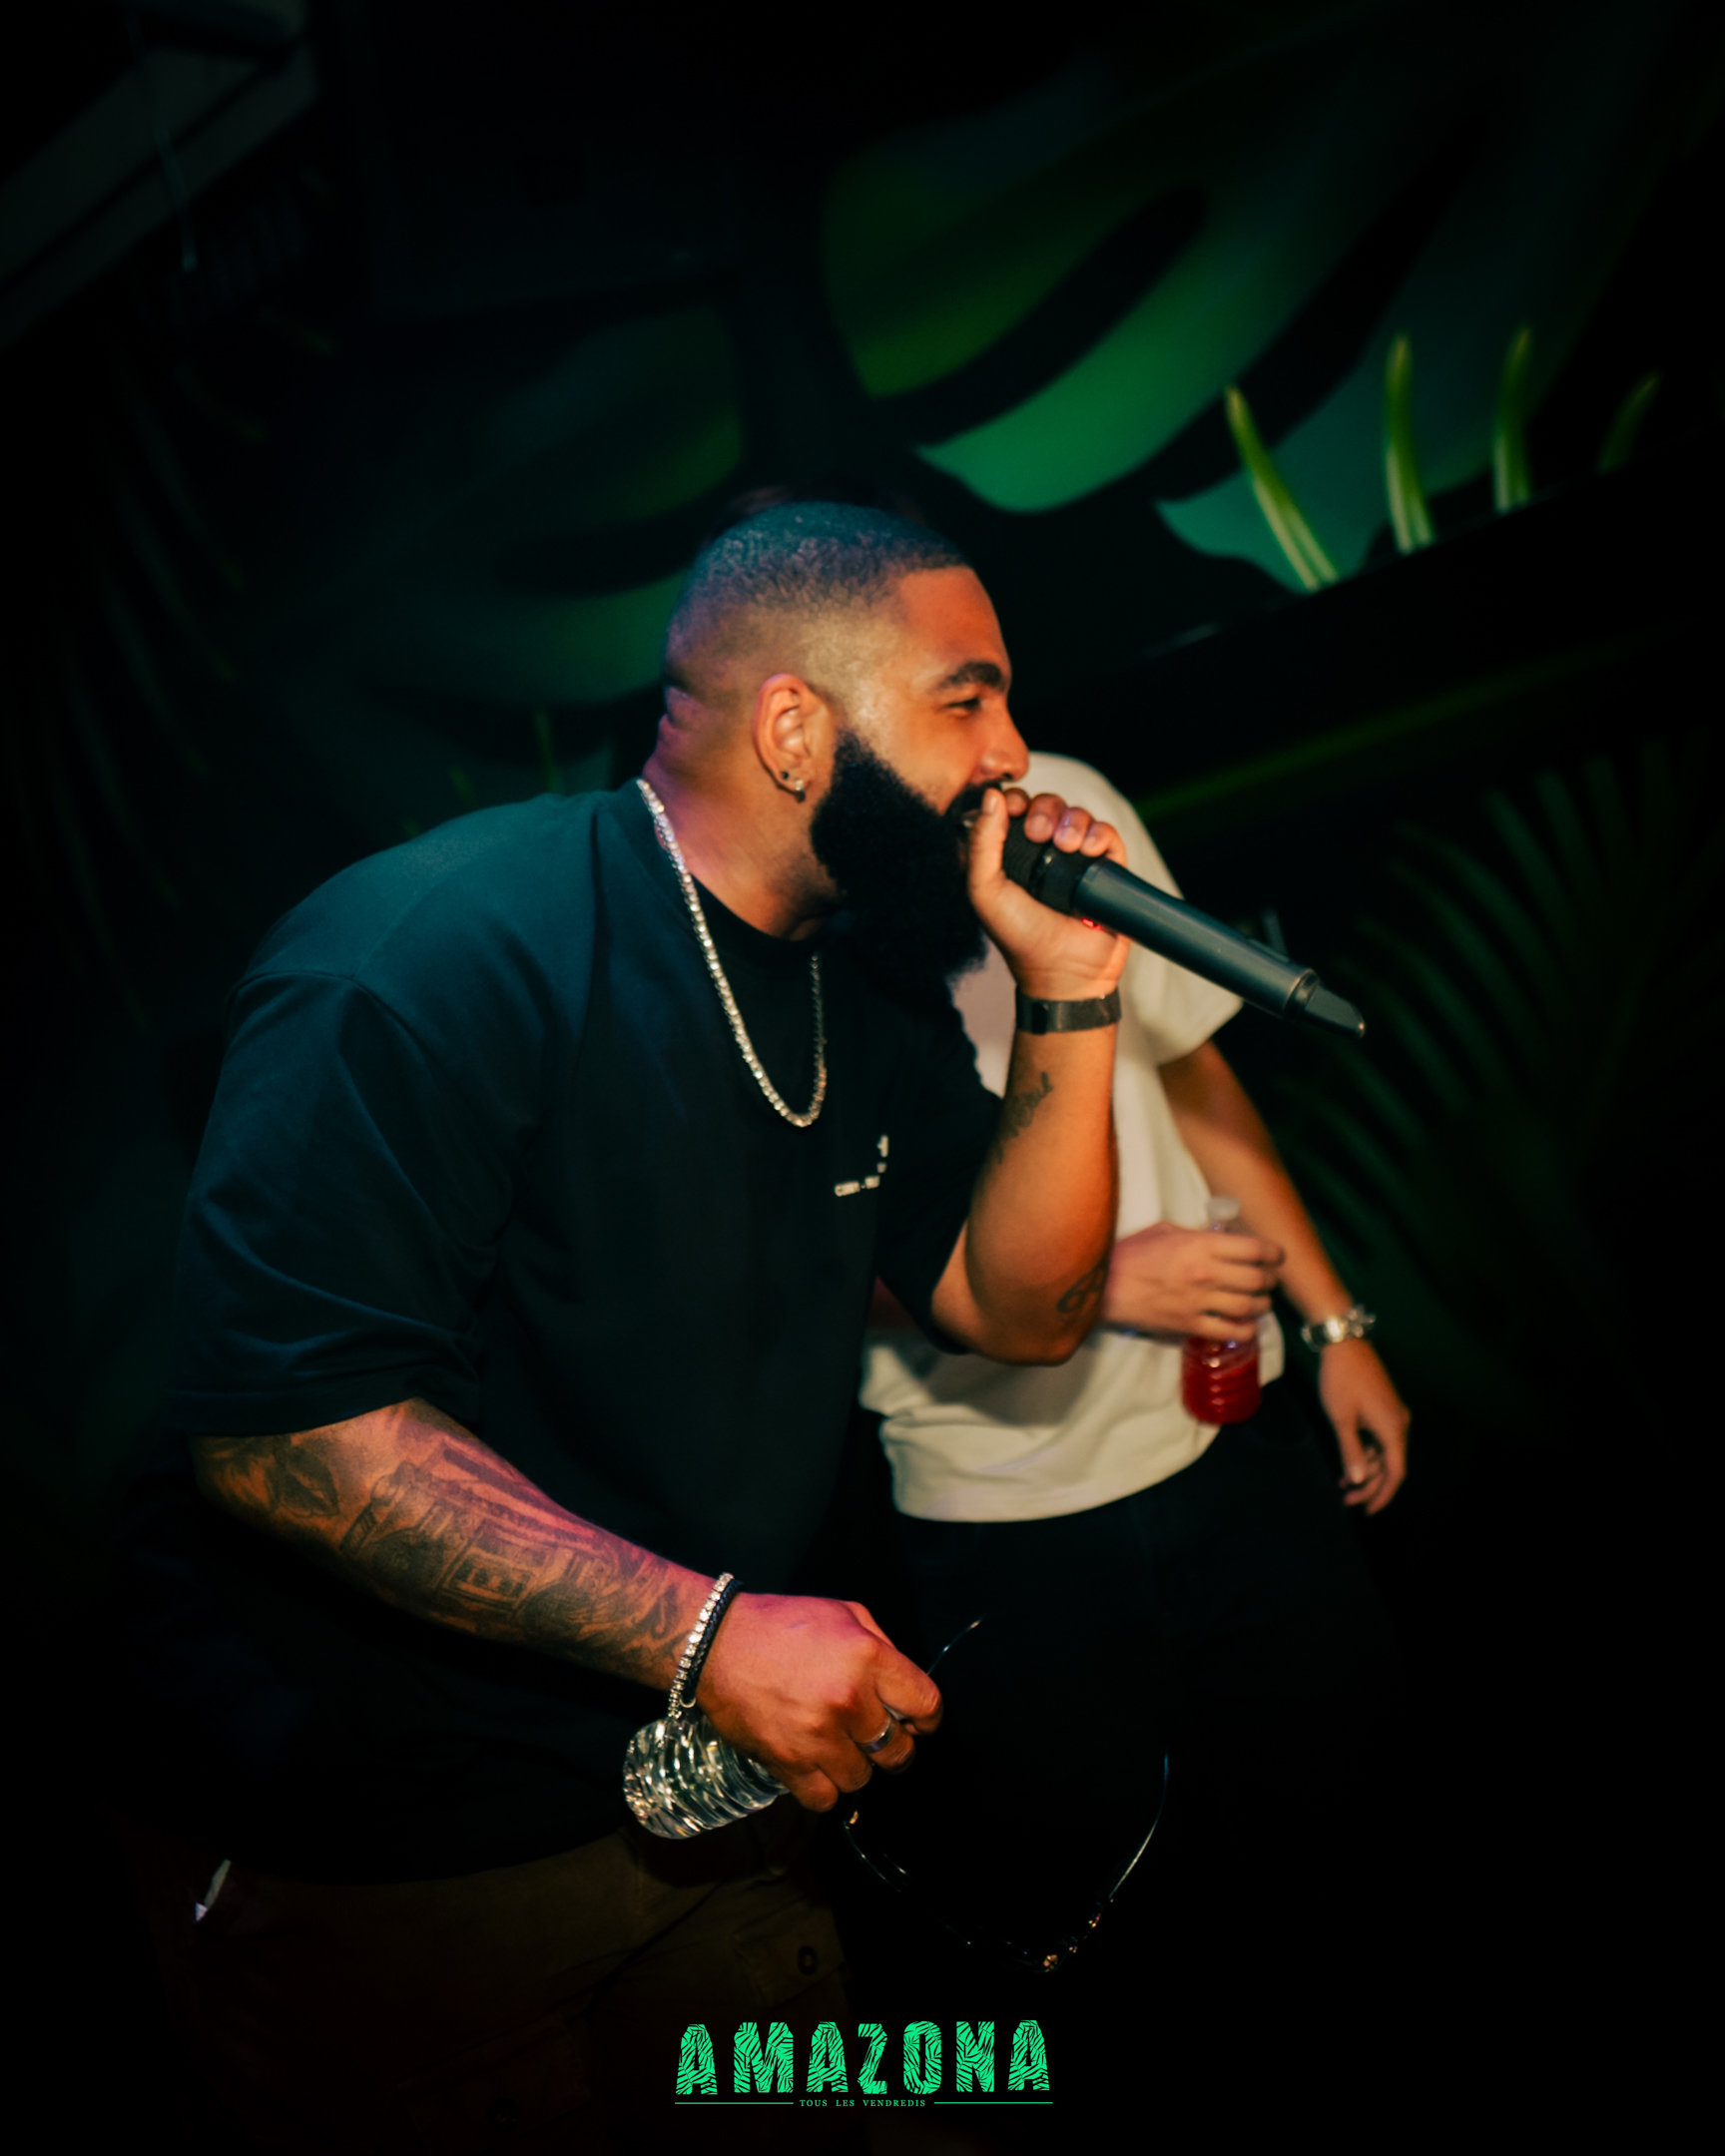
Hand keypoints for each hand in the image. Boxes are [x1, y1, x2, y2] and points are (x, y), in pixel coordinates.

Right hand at [697, 1591, 941, 1810]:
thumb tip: (905, 1689)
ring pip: (862, 1779)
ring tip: (837, 1745)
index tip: (915, 1721)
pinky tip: (815, 1764)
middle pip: (899, 1750)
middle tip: (876, 1737)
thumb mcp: (844, 1613)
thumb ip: (883, 1647)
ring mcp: (817, 1735)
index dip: (925, 1718)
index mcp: (868, 1658)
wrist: (716, 1643)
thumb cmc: (782, 1625)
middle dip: (894, 1747)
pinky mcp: (788, 1762)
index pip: (927, 1706)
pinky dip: (823, 1788)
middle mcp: (848, 1699)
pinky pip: (825, 1799)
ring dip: (854, 1766)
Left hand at [966, 788, 1129, 1001]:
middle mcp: (1045, 851)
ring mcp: (1077, 858)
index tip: (1015, 809)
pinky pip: (1107, 833)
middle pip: (1048, 803)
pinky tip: (1090, 851)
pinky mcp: (1107, 868)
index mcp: (1013, 853)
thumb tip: (991, 795)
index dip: (1016, 800)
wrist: (1064, 970)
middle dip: (1045, 809)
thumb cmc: (1019, 936)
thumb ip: (981, 844)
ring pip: (1078, 814)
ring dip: (1073, 821)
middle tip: (1041, 835)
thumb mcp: (985, 891)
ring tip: (1069, 847)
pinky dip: (1100, 834)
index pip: (1016, 807)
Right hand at [1100, 1221, 1283, 1336]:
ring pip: (1250, 1307)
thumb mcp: (1165, 1231)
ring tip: (1260, 1302)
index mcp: (1202, 1245)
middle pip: (1258, 1279)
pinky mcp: (1190, 1325)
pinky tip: (1245, 1326)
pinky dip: (1245, 1330)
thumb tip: (1220, 1238)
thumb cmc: (1131, 1254)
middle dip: (1270, 1280)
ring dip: (1262, 1305)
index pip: (1255, 1248)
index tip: (1276, 1256)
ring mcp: (1199, 1301)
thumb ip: (1197, 1235)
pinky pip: (1230, 1331)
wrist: (1104, 1286)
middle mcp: (1206, 1273)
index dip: (1274, 1253)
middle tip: (1268, 1280)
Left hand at [1318, 1337, 1408, 1512]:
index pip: (1396, 1472)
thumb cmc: (1341, 1379)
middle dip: (1370, 1485)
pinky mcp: (1384, 1407)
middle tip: (1346, 1501)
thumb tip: (1359, 1481)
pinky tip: (1349, 1463)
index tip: (1368, 1511)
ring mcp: (1393, 1414)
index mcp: (1393, 1428)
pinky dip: (1366, 1453)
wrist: (1344, 1342)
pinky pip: (1380, 1438)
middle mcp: (1399, 1423)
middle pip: (1390, 1465)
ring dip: (1367, 1470)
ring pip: (1384, 1452)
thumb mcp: (1341, 1418)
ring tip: (1343, 1485)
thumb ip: (1351, 1451)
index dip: (1383, 1495)